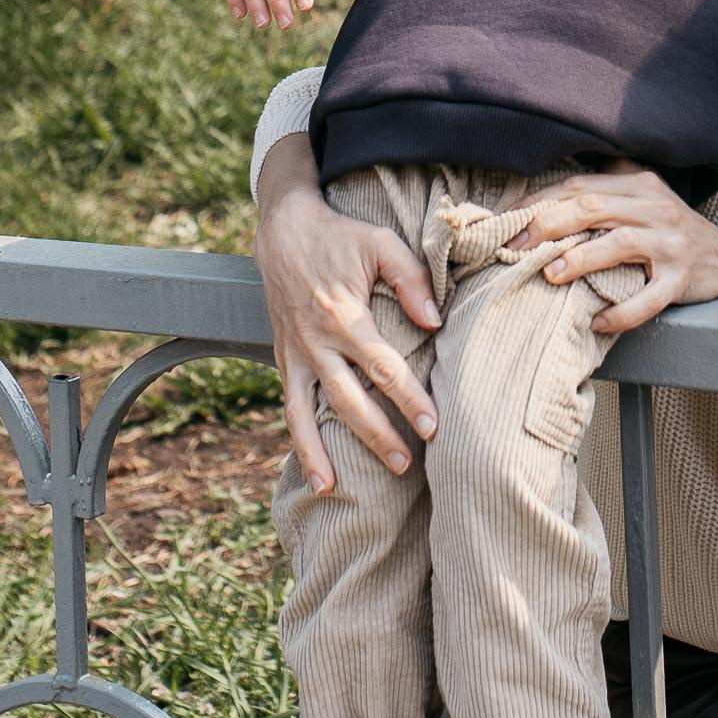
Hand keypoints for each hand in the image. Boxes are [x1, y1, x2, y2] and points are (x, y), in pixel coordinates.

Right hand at [254, 131, 438, 491]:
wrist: (283, 229)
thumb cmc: (340, 236)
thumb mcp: (379, 242)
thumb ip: (410, 278)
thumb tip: (434, 321)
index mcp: (343, 316)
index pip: (384, 369)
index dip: (410, 400)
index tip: (432, 427)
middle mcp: (316, 343)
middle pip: (349, 401)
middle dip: (378, 436)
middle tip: (406, 464)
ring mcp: (295, 354)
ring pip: (306, 414)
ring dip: (321, 453)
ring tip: (337, 488)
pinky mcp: (283, 359)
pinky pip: (290, 406)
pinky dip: (299, 441)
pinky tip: (313, 472)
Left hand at [519, 165, 717, 337]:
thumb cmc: (671, 233)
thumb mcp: (645, 199)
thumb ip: (608, 185)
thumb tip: (552, 181)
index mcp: (640, 185)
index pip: (580, 186)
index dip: (541, 201)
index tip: (508, 220)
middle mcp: (656, 209)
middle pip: (594, 206)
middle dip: (549, 224)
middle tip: (517, 245)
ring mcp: (671, 244)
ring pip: (620, 243)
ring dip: (581, 258)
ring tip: (550, 274)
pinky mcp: (683, 279)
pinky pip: (649, 297)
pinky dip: (622, 311)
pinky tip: (598, 321)